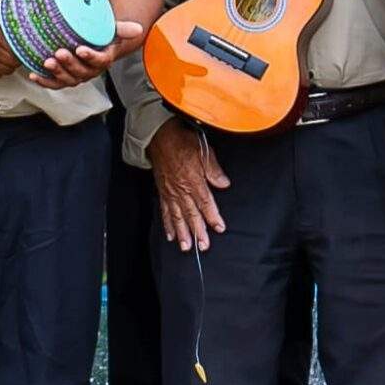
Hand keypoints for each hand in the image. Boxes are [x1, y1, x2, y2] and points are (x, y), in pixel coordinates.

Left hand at [28, 21, 145, 89]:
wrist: (93, 44)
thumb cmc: (101, 37)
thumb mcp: (112, 30)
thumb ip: (122, 29)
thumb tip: (139, 29)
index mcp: (103, 59)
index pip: (100, 61)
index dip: (91, 57)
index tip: (81, 49)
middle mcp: (90, 71)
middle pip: (81, 72)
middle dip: (69, 64)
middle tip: (59, 53)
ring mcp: (77, 76)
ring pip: (68, 79)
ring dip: (56, 73)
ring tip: (47, 62)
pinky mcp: (63, 78)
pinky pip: (55, 84)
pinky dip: (44, 81)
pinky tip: (33, 74)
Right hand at [147, 119, 228, 249]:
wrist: (160, 137)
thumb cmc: (182, 142)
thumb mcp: (204, 151)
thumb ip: (214, 170)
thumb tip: (224, 184)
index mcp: (193, 180)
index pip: (205, 203)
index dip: (213, 217)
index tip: (219, 228)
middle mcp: (181, 190)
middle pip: (191, 214)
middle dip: (198, 232)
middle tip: (203, 246)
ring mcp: (170, 192)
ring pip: (177, 217)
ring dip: (182, 233)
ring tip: (186, 247)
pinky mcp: (162, 192)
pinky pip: (164, 211)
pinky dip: (167, 224)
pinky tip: (170, 235)